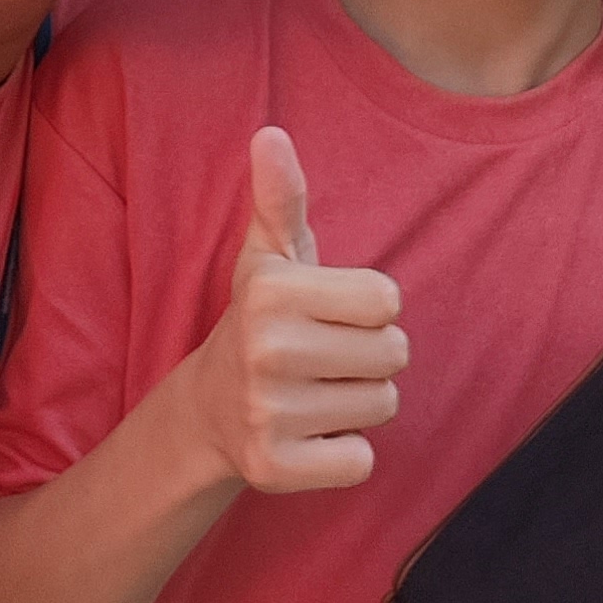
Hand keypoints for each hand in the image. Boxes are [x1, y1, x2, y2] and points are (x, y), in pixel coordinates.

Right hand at [180, 127, 404, 492]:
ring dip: (359, 403)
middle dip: (370, 357)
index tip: (327, 314)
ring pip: (382, 406)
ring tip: (314, 393)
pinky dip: (345, 453)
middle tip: (323, 358)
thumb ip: (280, 196)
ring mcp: (267, 413)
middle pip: (395, 354)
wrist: (207, 411)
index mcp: (272, 290)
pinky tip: (308, 435)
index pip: (389, 299)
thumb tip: (270, 134)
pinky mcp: (274, 468)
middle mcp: (267, 350)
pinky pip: (362, 461)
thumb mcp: (269, 255)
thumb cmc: (262, 320)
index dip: (368, 308)